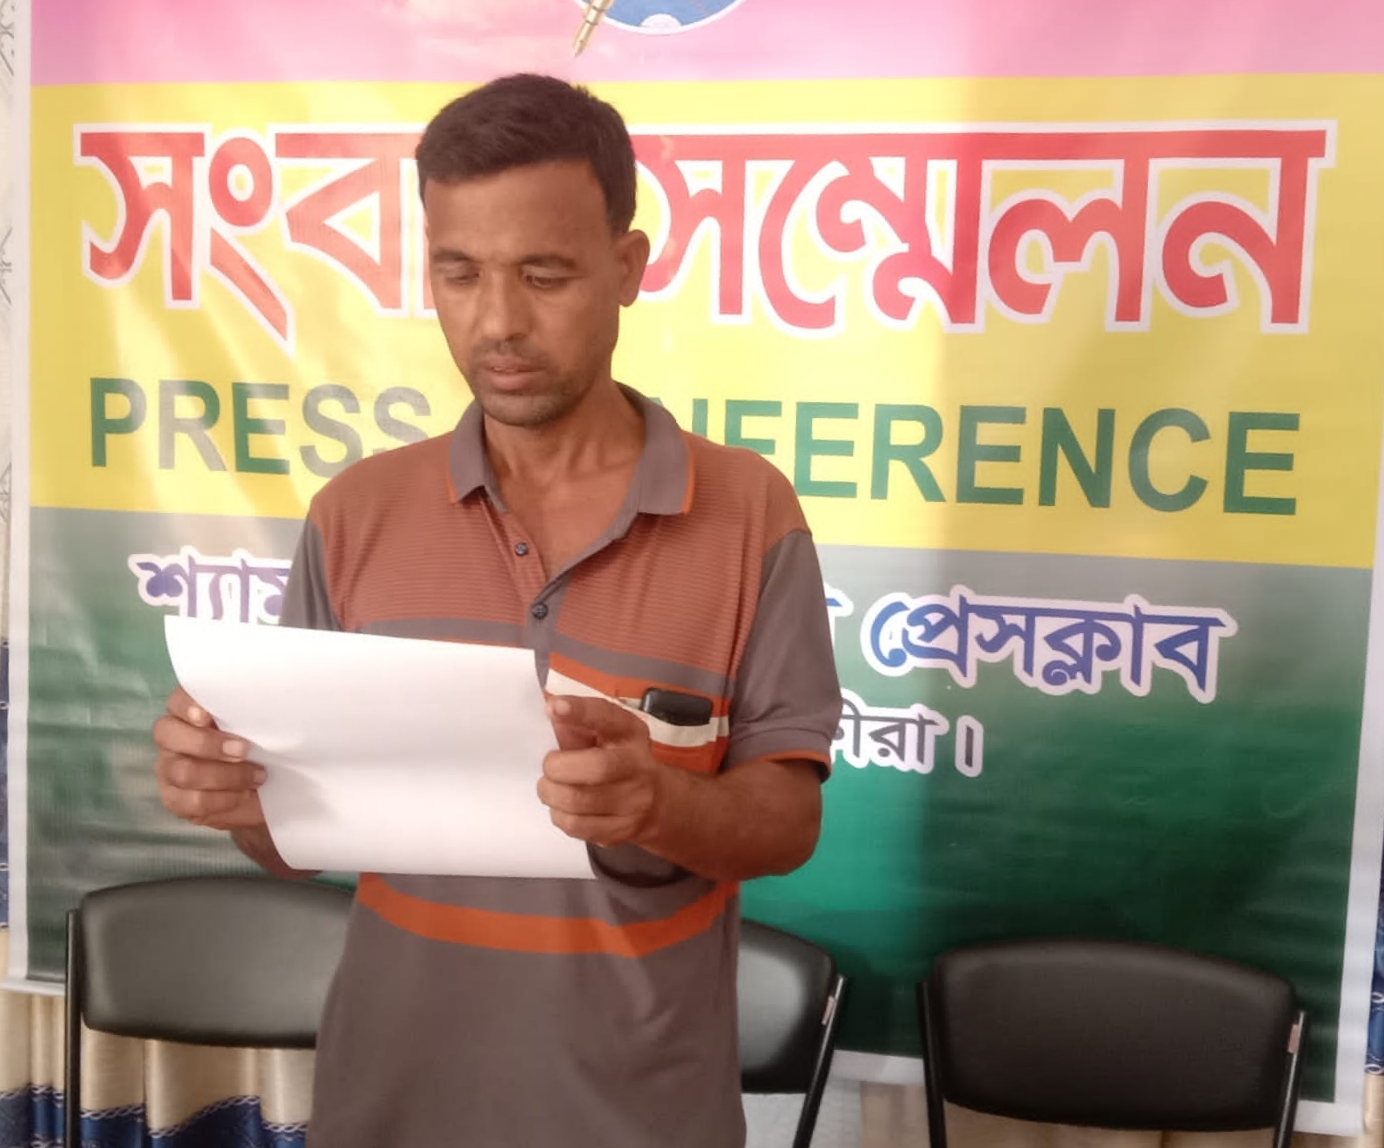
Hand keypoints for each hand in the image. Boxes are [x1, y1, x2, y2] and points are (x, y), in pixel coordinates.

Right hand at [153, 687, 266, 830]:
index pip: (176, 701)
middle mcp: (171, 738)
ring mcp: (169, 769)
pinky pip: (192, 801)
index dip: (187, 706)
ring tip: (257, 776)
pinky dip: (223, 799)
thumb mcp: (259, 728)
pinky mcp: (174, 799)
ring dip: (226, 776)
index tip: (206, 716)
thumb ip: (250, 715)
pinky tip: (243, 795)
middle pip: (168, 735)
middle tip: (244, 750)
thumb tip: (270, 706)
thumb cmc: (258, 748)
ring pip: (184, 772)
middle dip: (208, 744)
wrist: (260, 790)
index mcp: (188, 712)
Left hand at [539, 695, 671, 847]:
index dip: (581, 711)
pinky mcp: (621, 831)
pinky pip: (576, 826)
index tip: (554, 706)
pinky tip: (563, 807)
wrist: (658, 804)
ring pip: (578, 801)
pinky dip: (559, 815)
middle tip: (549, 767)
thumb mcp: (606, 736)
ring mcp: (633, 802)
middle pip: (596, 768)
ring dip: (551, 793)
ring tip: (550, 787)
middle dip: (558, 767)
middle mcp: (638, 766)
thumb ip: (578, 726)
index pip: (608, 717)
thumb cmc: (620, 760)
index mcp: (631, 734)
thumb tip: (552, 715)